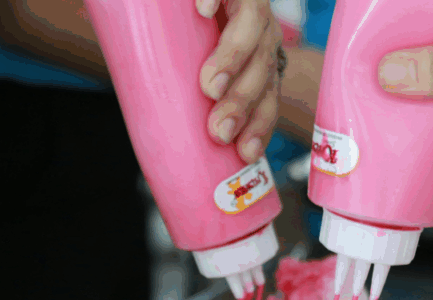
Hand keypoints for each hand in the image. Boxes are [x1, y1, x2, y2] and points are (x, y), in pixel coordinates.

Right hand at [197, 0, 283, 162]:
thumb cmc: (190, 33)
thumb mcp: (199, 66)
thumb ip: (190, 94)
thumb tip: (162, 138)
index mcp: (260, 56)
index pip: (269, 93)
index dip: (261, 123)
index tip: (245, 152)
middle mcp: (262, 30)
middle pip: (264, 66)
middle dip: (243, 102)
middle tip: (219, 129)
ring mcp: (249, 2)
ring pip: (254, 27)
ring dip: (233, 59)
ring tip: (211, 85)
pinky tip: (203, 9)